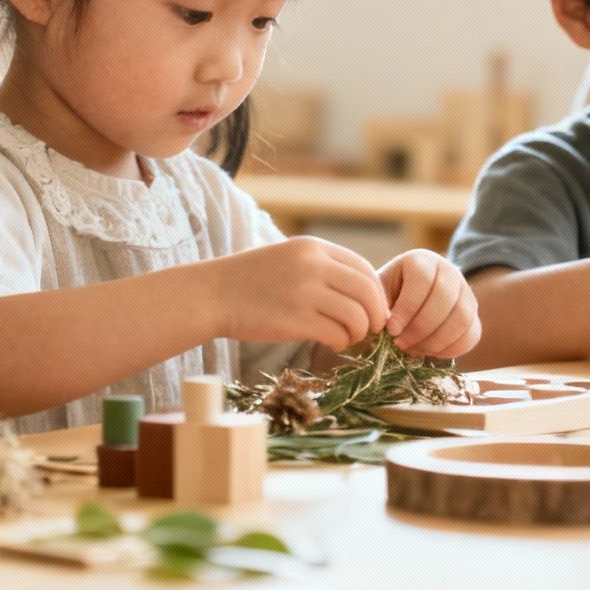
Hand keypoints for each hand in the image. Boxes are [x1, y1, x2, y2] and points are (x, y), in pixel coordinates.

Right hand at [213, 236, 388, 349]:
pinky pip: (337, 334)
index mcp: (313, 247)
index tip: (373, 309)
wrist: (212, 295)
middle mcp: (313, 265)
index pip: (364, 268)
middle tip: (371, 329)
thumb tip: (362, 291)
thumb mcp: (288, 258)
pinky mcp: (295, 320)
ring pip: (357, 316)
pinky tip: (331, 342)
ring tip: (347, 337)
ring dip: (359, 332)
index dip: (376, 293)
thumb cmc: (250, 281)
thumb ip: (322, 267)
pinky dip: (341, 342)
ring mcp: (304, 292)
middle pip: (367, 292)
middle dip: (376, 315)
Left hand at [377, 250, 481, 358]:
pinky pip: (471, 335)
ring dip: (436, 341)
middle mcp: (450, 272)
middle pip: (445, 299)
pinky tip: (429, 353)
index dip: (407, 307)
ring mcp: (466, 293)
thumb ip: (380, 306)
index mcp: (422, 261)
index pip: (423, 280)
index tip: (391, 329)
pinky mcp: (474, 315)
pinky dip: (450, 349)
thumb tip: (388, 324)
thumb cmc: (388, 296)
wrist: (407, 300)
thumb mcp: (379, 294)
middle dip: (421, 328)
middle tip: (401, 344)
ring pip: (462, 318)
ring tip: (413, 349)